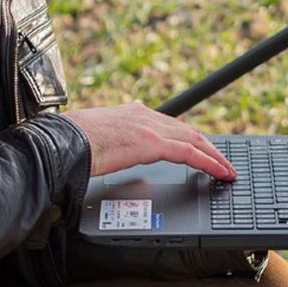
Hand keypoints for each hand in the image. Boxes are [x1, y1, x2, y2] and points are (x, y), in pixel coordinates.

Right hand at [62, 102, 235, 180]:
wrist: (60, 142)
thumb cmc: (70, 144)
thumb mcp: (98, 141)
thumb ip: (114, 146)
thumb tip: (113, 158)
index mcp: (132, 114)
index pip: (171, 126)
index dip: (190, 140)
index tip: (202, 150)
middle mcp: (144, 116)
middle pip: (188, 131)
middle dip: (209, 148)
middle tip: (223, 163)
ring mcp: (149, 127)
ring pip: (194, 140)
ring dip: (215, 156)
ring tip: (227, 171)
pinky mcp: (151, 142)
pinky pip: (189, 153)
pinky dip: (209, 162)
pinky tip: (219, 172)